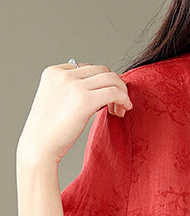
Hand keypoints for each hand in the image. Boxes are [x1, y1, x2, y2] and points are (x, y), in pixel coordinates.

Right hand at [17, 62, 132, 167]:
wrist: (39, 146)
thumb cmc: (48, 130)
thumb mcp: (55, 100)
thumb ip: (71, 89)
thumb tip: (98, 88)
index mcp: (54, 72)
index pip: (88, 68)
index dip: (101, 82)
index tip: (106, 99)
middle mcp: (63, 74)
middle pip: (102, 70)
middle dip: (114, 85)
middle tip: (117, 104)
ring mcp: (74, 85)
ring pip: (111, 79)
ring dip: (122, 92)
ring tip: (121, 109)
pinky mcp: (84, 100)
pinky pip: (115, 92)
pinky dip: (124, 99)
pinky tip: (125, 109)